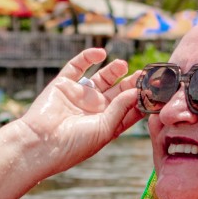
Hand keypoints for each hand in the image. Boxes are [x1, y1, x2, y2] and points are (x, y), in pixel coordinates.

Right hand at [15, 48, 142, 171]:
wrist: (41, 143)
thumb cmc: (74, 144)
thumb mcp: (104, 129)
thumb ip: (121, 108)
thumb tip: (136, 91)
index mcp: (106, 124)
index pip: (128, 109)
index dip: (142, 99)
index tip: (156, 89)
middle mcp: (94, 109)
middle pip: (118, 91)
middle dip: (131, 82)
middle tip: (143, 73)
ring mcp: (79, 96)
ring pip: (100, 78)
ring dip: (113, 70)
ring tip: (122, 64)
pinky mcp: (63, 84)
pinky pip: (77, 67)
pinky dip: (88, 57)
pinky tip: (100, 53)